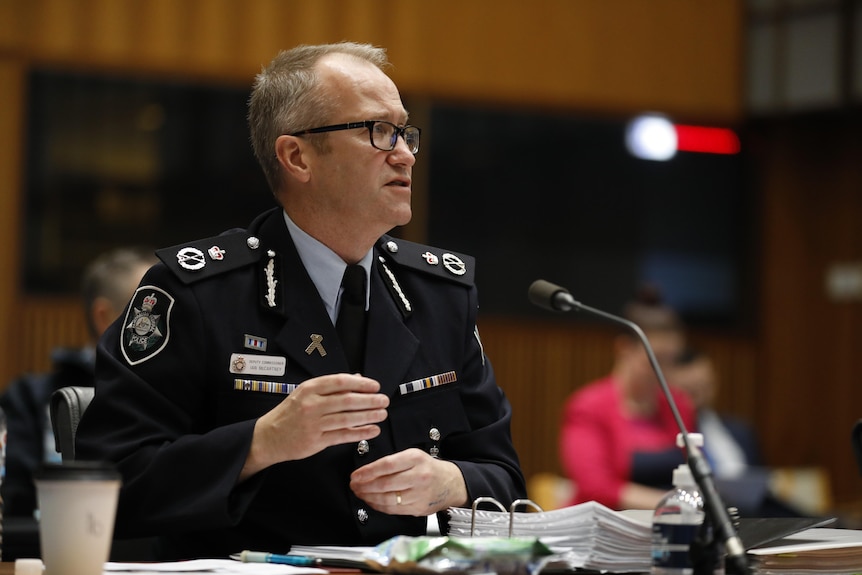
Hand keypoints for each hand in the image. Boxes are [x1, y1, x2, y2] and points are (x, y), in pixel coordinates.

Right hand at [240, 373, 388, 480]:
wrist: (269, 436)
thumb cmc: (290, 413)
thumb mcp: (306, 393)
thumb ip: (331, 387)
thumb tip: (358, 379)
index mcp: (309, 389)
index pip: (340, 382)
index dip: (361, 384)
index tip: (375, 386)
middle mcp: (311, 404)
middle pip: (346, 400)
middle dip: (369, 401)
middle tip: (384, 400)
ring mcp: (313, 423)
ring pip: (347, 418)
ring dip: (368, 416)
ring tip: (382, 414)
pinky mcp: (315, 441)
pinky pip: (343, 436)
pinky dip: (360, 433)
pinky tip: (372, 430)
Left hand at [349, 448, 467, 515]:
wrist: (450, 483)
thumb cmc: (428, 468)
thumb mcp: (413, 456)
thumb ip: (393, 462)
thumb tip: (367, 472)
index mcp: (416, 459)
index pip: (386, 465)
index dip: (367, 472)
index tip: (355, 475)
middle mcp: (419, 476)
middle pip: (385, 484)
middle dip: (365, 486)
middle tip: (354, 485)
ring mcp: (419, 494)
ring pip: (388, 499)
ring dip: (369, 498)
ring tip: (360, 493)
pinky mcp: (418, 508)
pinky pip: (393, 509)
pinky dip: (379, 506)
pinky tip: (372, 501)